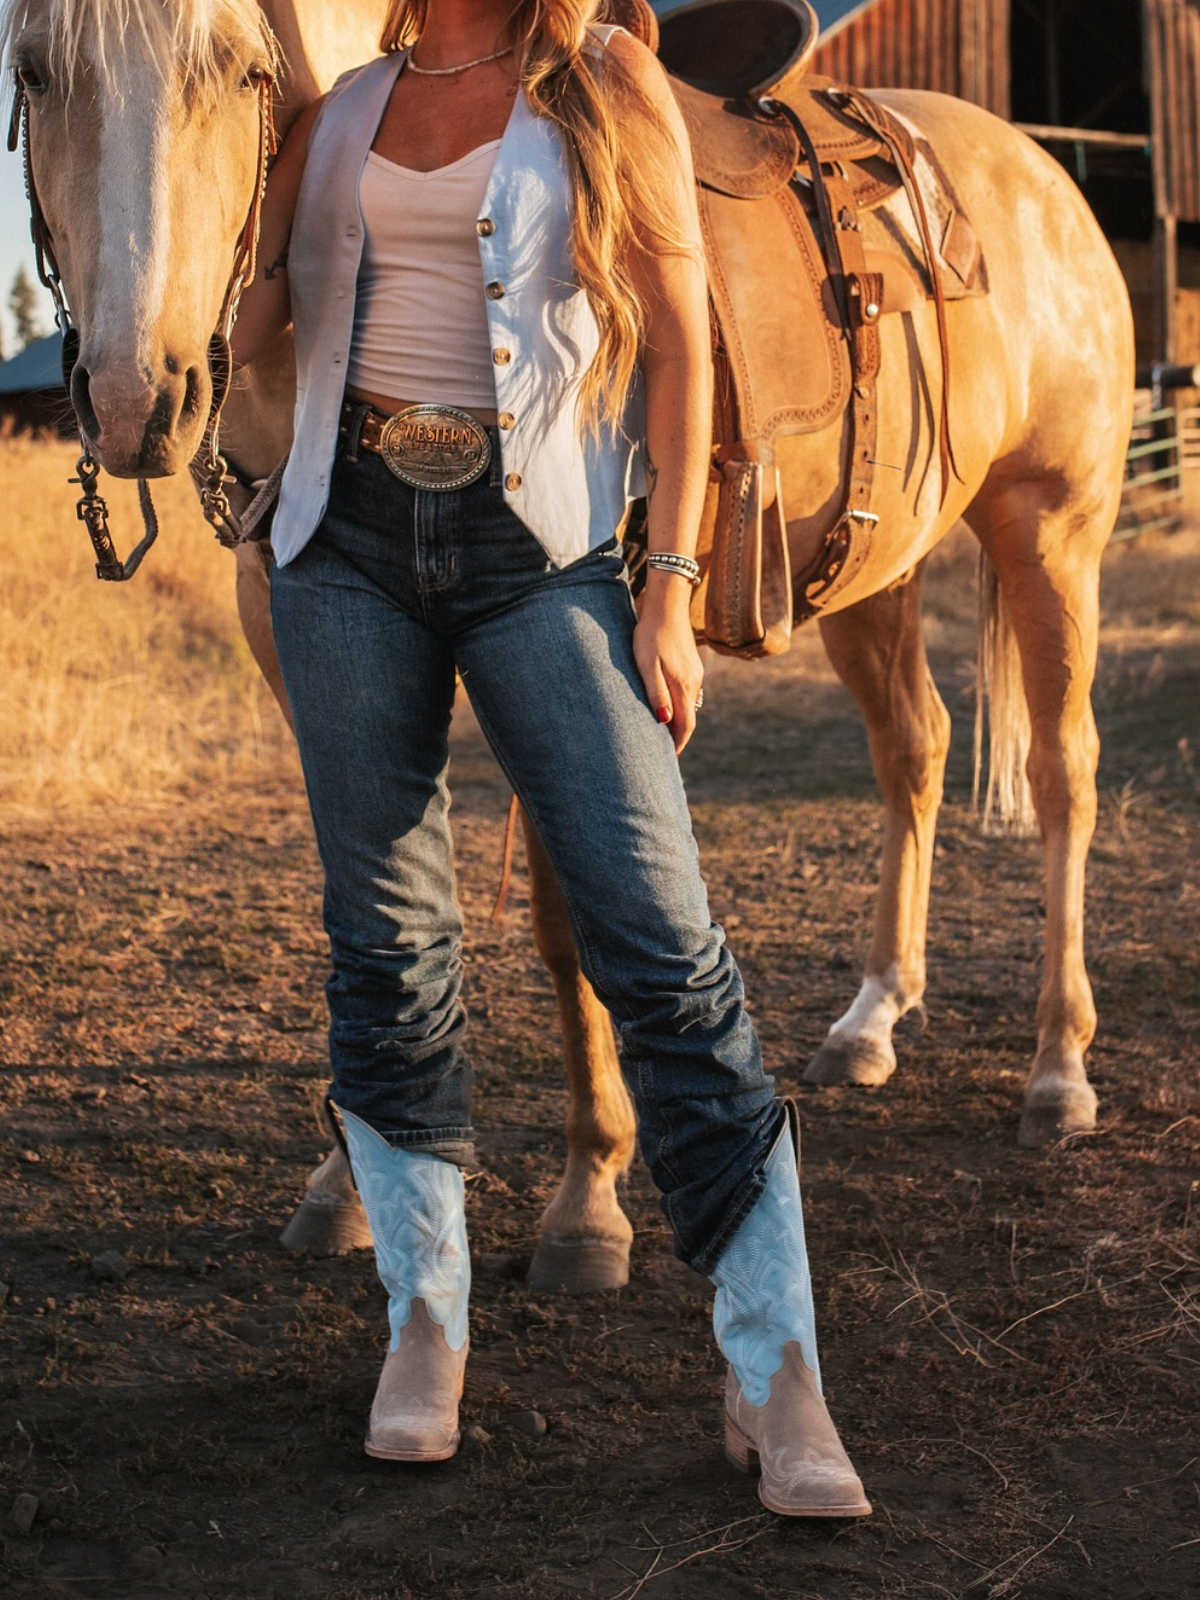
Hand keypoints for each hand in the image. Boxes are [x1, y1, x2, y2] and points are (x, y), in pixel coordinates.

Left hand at [633, 575, 704, 753]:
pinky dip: (678, 706)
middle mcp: (693, 683)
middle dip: (678, 737)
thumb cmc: (650, 636)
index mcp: (683, 686)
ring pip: (688, 705)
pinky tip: (667, 707)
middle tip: (664, 753)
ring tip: (663, 733)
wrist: (666, 606)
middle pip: (688, 718)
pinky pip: (686, 692)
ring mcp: (694, 673)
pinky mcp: (690, 665)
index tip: (668, 758)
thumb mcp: (647, 665)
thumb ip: (656, 693)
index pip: (685, 725)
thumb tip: (664, 722)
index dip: (677, 743)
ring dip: (678, 721)